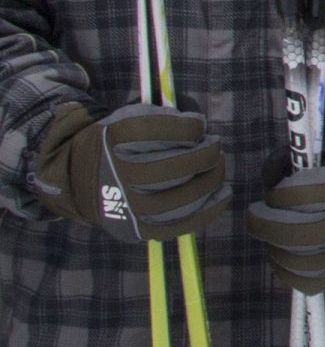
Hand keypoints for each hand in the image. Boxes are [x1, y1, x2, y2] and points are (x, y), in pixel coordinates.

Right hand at [34, 103, 230, 242]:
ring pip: (186, 196)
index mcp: (116, 141)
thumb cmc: (116, 145)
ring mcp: (130, 206)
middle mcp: (121, 175)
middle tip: (215, 146)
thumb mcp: (129, 119)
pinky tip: (222, 193)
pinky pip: (182, 223)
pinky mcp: (140, 228)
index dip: (192, 127)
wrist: (79, 180)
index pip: (164, 132)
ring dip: (212, 179)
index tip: (199, 125)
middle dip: (208, 153)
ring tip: (218, 167)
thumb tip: (200, 127)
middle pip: (180, 166)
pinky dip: (209, 208)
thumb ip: (163, 118)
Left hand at [246, 148, 324, 292]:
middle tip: (256, 215)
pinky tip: (282, 257)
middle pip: (290, 231)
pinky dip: (287, 271)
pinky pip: (305, 281)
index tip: (273, 194)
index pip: (297, 197)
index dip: (277, 196)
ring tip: (272, 235)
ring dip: (274, 246)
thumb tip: (271, 179)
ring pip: (294, 258)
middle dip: (263, 223)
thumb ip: (304, 169)